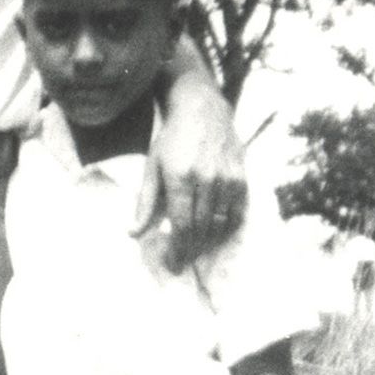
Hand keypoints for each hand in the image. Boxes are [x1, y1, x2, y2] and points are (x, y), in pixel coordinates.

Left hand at [135, 80, 246, 269]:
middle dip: (190, 250)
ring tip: (195, 251)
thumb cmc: (171, 139)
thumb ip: (145, 203)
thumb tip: (133, 234)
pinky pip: (237, 213)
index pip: (181, 225)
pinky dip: (226, 229)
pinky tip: (215, 235)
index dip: (177, 249)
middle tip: (181, 263)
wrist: (201, 109)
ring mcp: (227, 178)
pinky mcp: (242, 176)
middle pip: (201, 228)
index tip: (171, 264)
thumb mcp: (152, 167)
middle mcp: (207, 179)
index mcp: (180, 178)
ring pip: (220, 224)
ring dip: (208, 243)